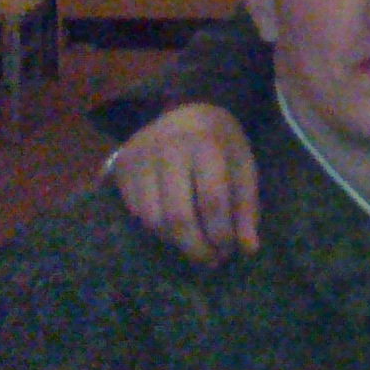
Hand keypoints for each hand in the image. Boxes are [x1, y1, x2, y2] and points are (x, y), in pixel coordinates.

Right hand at [106, 103, 259, 265]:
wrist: (184, 109)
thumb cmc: (220, 143)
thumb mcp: (243, 166)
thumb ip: (247, 206)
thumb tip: (248, 249)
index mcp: (205, 144)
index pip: (212, 201)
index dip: (222, 233)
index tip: (229, 250)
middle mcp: (167, 149)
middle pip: (178, 215)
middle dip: (196, 247)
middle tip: (211, 261)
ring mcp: (140, 158)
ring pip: (153, 219)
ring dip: (175, 242)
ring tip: (194, 246)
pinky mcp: (122, 167)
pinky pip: (137, 212)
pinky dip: (157, 229)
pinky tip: (174, 229)